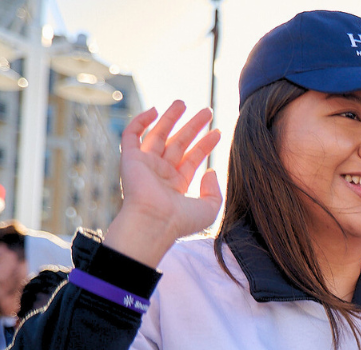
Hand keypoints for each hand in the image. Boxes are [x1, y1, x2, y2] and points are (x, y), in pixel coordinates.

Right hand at [105, 101, 221, 266]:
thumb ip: (214, 191)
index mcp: (177, 185)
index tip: (217, 132)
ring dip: (170, 118)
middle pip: (178, 143)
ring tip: (183, 102)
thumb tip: (212, 171)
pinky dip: (140, 121)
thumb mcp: (209, 209)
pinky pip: (132, 135)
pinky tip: (155, 110)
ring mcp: (145, 165)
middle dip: (192, 126)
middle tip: (207, 111)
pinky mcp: (130, 159)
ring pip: (158, 134)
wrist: (154, 222)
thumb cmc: (180, 221)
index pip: (192, 158)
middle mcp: (160, 173)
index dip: (205, 144)